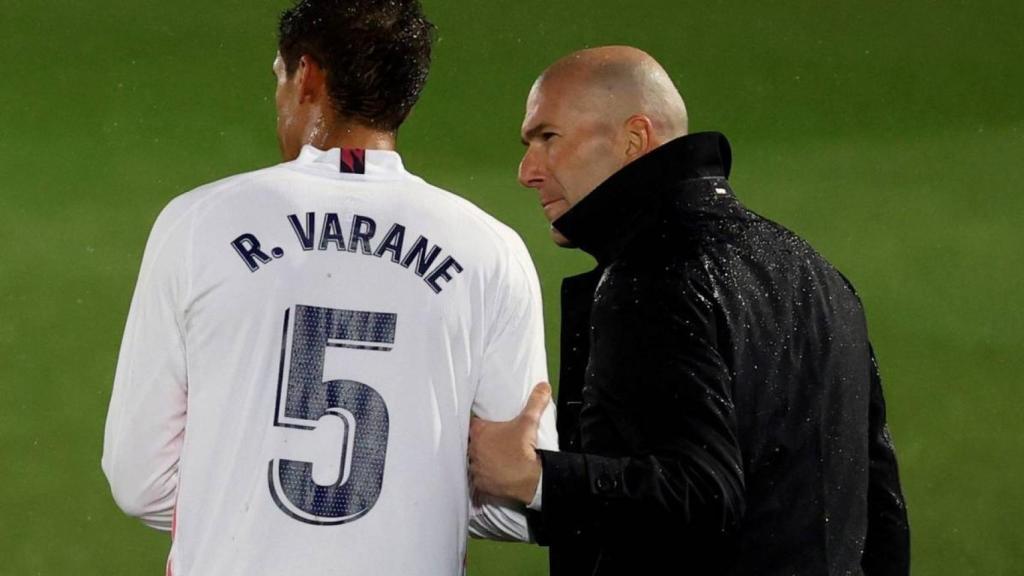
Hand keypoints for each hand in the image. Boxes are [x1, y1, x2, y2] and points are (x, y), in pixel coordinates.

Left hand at [469, 382, 550, 504]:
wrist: (527, 479)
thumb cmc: (523, 449)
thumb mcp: (529, 422)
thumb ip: (535, 401)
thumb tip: (543, 386)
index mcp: (479, 432)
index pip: (473, 423)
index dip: (480, 423)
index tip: (488, 425)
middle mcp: (472, 449)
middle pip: (471, 442)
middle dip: (480, 442)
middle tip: (493, 442)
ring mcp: (475, 468)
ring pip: (473, 460)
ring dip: (480, 459)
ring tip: (493, 459)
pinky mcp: (479, 484)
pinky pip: (477, 479)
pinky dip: (483, 477)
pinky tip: (492, 475)